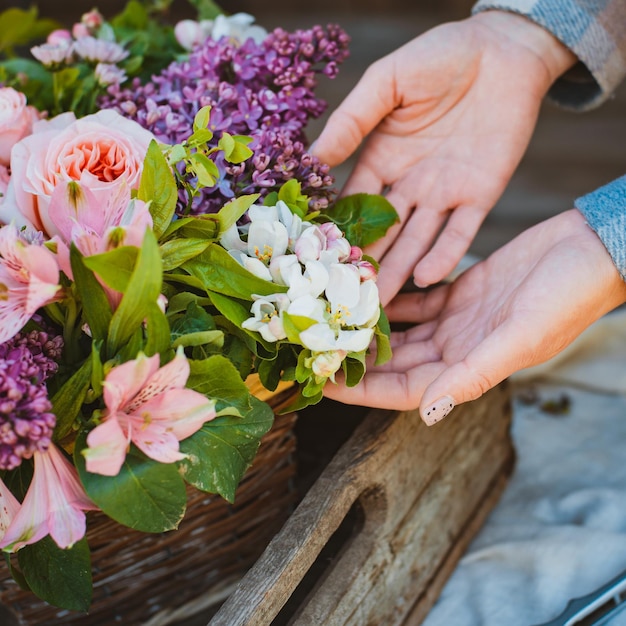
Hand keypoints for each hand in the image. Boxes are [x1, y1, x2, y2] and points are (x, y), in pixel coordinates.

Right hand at [313, 11, 575, 303]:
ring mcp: (444, 194)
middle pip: (383, 232)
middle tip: (345, 296)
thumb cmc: (440, 57)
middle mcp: (410, 184)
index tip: (317, 259)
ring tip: (378, 302)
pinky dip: (444, 254)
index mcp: (383, 159)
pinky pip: (461, 232)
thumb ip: (352, 121)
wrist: (503, 50)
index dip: (337, 228)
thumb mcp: (386, 82)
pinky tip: (424, 276)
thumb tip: (313, 158)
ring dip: (398, 271)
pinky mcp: (480, 195)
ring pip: (416, 241)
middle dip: (365, 263)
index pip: (353, 201)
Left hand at [323, 210, 625, 422]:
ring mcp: (457, 319)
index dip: (363, 390)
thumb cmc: (567, 295)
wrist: (589, 248)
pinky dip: (391, 294)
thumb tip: (432, 411)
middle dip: (356, 358)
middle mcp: (457, 348)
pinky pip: (415, 298)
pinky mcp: (459, 290)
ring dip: (369, 326)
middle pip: (395, 361)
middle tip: (314, 349)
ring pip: (401, 330)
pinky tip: (364, 286)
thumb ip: (475, 373)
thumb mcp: (521, 336)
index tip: (323, 383)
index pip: (403, 389)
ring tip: (331, 317)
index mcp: (470, 368)